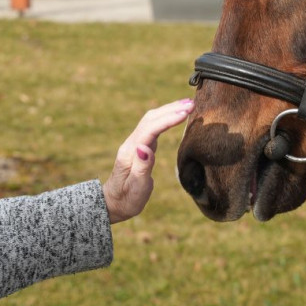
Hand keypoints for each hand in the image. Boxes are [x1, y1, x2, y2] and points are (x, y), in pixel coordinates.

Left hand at [104, 98, 194, 223]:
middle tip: (192, 103)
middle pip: (151, 119)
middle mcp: (132, 144)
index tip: (185, 113)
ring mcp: (135, 143)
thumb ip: (141, 168)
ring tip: (189, 104)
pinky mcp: (141, 146)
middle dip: (171, 109)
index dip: (167, 119)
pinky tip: (177, 115)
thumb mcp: (135, 188)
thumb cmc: (127, 199)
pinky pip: (154, 126)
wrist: (114, 202)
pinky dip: (166, 117)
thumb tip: (145, 148)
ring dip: (169, 110)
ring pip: (152, 119)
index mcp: (130, 153)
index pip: (150, 129)